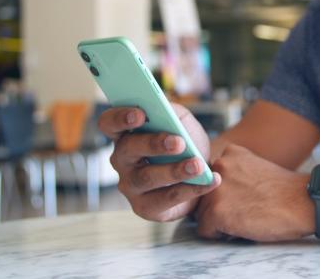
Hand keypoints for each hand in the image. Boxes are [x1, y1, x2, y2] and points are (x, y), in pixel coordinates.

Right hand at [99, 103, 220, 221]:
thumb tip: (167, 111)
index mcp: (125, 134)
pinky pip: (167, 199)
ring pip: (148, 177)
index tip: (140, 114)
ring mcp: (130, 186)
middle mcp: (122, 160)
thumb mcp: (180, 121)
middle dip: (154, 144)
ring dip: (175, 171)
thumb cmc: (185, 143)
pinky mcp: (145, 207)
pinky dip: (192, 189)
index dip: (120, 117)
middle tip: (179, 142)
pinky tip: (210, 180)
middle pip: (128, 149)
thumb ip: (172, 113)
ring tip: (198, 165)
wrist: (201, 174)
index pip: (109, 123)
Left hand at [194, 144, 313, 241]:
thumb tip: (213, 193)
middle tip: (246, 210)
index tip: (243, 199)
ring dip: (219, 222)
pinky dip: (221, 235)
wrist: (304, 202)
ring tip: (246, 218)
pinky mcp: (217, 211)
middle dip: (219, 208)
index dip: (224, 194)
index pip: (209, 179)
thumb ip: (233, 174)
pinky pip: (205, 230)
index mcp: (229, 154)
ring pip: (202, 214)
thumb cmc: (284, 191)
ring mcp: (216, 189)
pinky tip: (243, 227)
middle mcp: (218, 166)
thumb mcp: (255, 168)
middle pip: (203, 196)